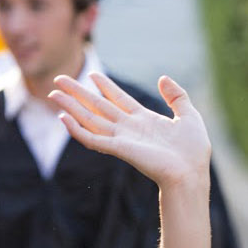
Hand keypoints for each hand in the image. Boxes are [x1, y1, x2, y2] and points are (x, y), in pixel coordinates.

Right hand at [49, 73, 211, 190]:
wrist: (191, 173)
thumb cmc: (193, 150)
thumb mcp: (189, 115)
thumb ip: (176, 96)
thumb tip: (162, 77)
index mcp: (145, 120)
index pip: (119, 100)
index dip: (105, 87)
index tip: (92, 74)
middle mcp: (129, 129)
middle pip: (98, 107)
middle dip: (79, 94)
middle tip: (59, 80)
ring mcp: (122, 139)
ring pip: (90, 120)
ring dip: (71, 108)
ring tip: (53, 95)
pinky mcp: (118, 149)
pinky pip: (92, 139)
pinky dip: (77, 131)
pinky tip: (64, 119)